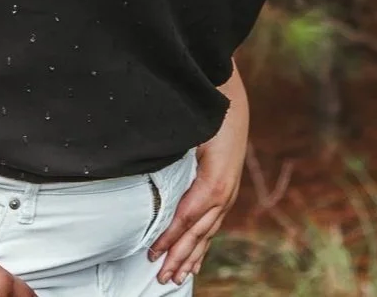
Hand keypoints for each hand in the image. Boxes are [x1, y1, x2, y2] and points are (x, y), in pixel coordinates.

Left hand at [146, 80, 248, 285]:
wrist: (229, 99)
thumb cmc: (205, 115)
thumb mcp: (188, 135)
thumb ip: (171, 160)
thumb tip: (147, 176)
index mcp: (213, 183)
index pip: (186, 219)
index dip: (169, 238)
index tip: (152, 254)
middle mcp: (224, 193)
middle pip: (198, 233)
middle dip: (180, 257)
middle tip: (162, 277)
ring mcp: (228, 193)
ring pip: (208, 232)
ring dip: (192, 255)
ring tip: (178, 276)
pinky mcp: (228, 189)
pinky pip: (214, 223)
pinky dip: (203, 242)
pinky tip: (197, 256)